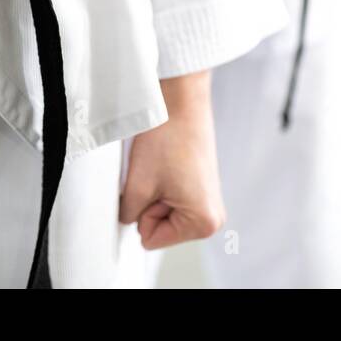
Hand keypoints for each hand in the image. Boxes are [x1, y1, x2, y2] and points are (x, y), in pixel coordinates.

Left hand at [119, 71, 224, 249]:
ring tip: (163, 167)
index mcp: (203, 223)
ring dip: (155, 192)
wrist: (181, 101)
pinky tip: (168, 163)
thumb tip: (127, 221)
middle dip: (149, 204)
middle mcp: (213, 217)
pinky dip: (162, 183)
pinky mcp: (203, 187)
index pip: (150, 239)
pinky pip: (171, 197)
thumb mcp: (137, 186)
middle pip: (160, 228)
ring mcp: (209, 201)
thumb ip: (128, 215)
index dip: (141, 213)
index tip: (153, 184)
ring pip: (162, 212)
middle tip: (158, 174)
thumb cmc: (166, 139)